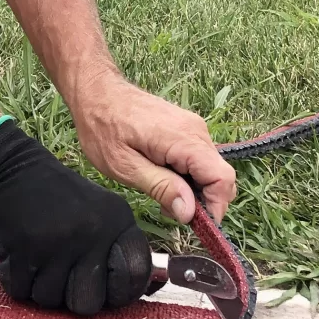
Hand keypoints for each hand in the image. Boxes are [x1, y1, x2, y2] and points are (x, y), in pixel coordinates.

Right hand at [0, 120, 152, 315]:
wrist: (7, 167)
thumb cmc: (51, 193)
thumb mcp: (96, 209)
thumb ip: (113, 245)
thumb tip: (134, 289)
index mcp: (117, 221)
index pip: (133, 277)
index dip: (117, 291)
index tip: (102, 288)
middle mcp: (94, 233)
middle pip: (89, 303)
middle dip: (69, 296)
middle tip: (58, 276)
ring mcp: (61, 242)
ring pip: (51, 299)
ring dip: (38, 286)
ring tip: (35, 260)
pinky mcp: (27, 249)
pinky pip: (21, 290)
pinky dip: (15, 279)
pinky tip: (16, 257)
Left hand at [66, 73, 236, 224]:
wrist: (97, 92)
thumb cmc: (103, 128)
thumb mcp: (125, 166)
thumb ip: (161, 188)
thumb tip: (189, 212)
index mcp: (184, 139)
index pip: (222, 178)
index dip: (215, 206)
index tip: (195, 225)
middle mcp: (196, 131)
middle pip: (220, 176)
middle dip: (203, 202)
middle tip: (171, 211)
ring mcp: (193, 128)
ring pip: (210, 170)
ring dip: (194, 190)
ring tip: (162, 195)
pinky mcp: (186, 129)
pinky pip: (199, 159)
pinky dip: (188, 176)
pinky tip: (163, 179)